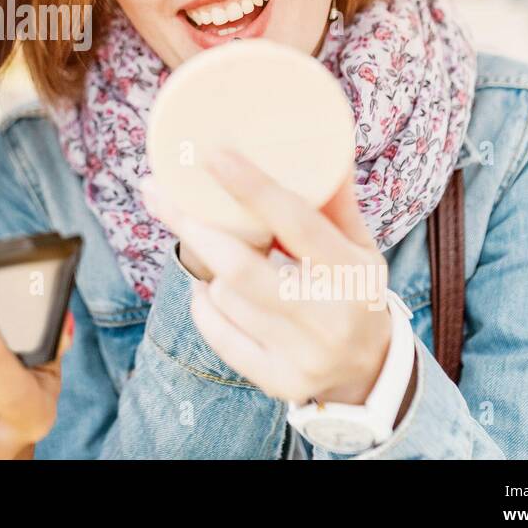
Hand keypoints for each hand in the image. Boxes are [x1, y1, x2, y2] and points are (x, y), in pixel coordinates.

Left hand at [147, 150, 393, 406]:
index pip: (296, 223)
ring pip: (225, 296)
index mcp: (352, 273)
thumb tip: (321, 146)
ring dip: (206, 267)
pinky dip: (205, 305)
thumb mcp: (360, 246)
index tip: (214, 154)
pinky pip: (218, 334)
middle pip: (240, 267)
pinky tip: (210, 290)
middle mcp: (328, 316)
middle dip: (191, 225)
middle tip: (156, 191)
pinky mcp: (278, 380)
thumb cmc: (355, 291)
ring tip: (208, 245)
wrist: (371, 370)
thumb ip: (336, 203)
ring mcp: (302, 355)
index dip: (252, 187)